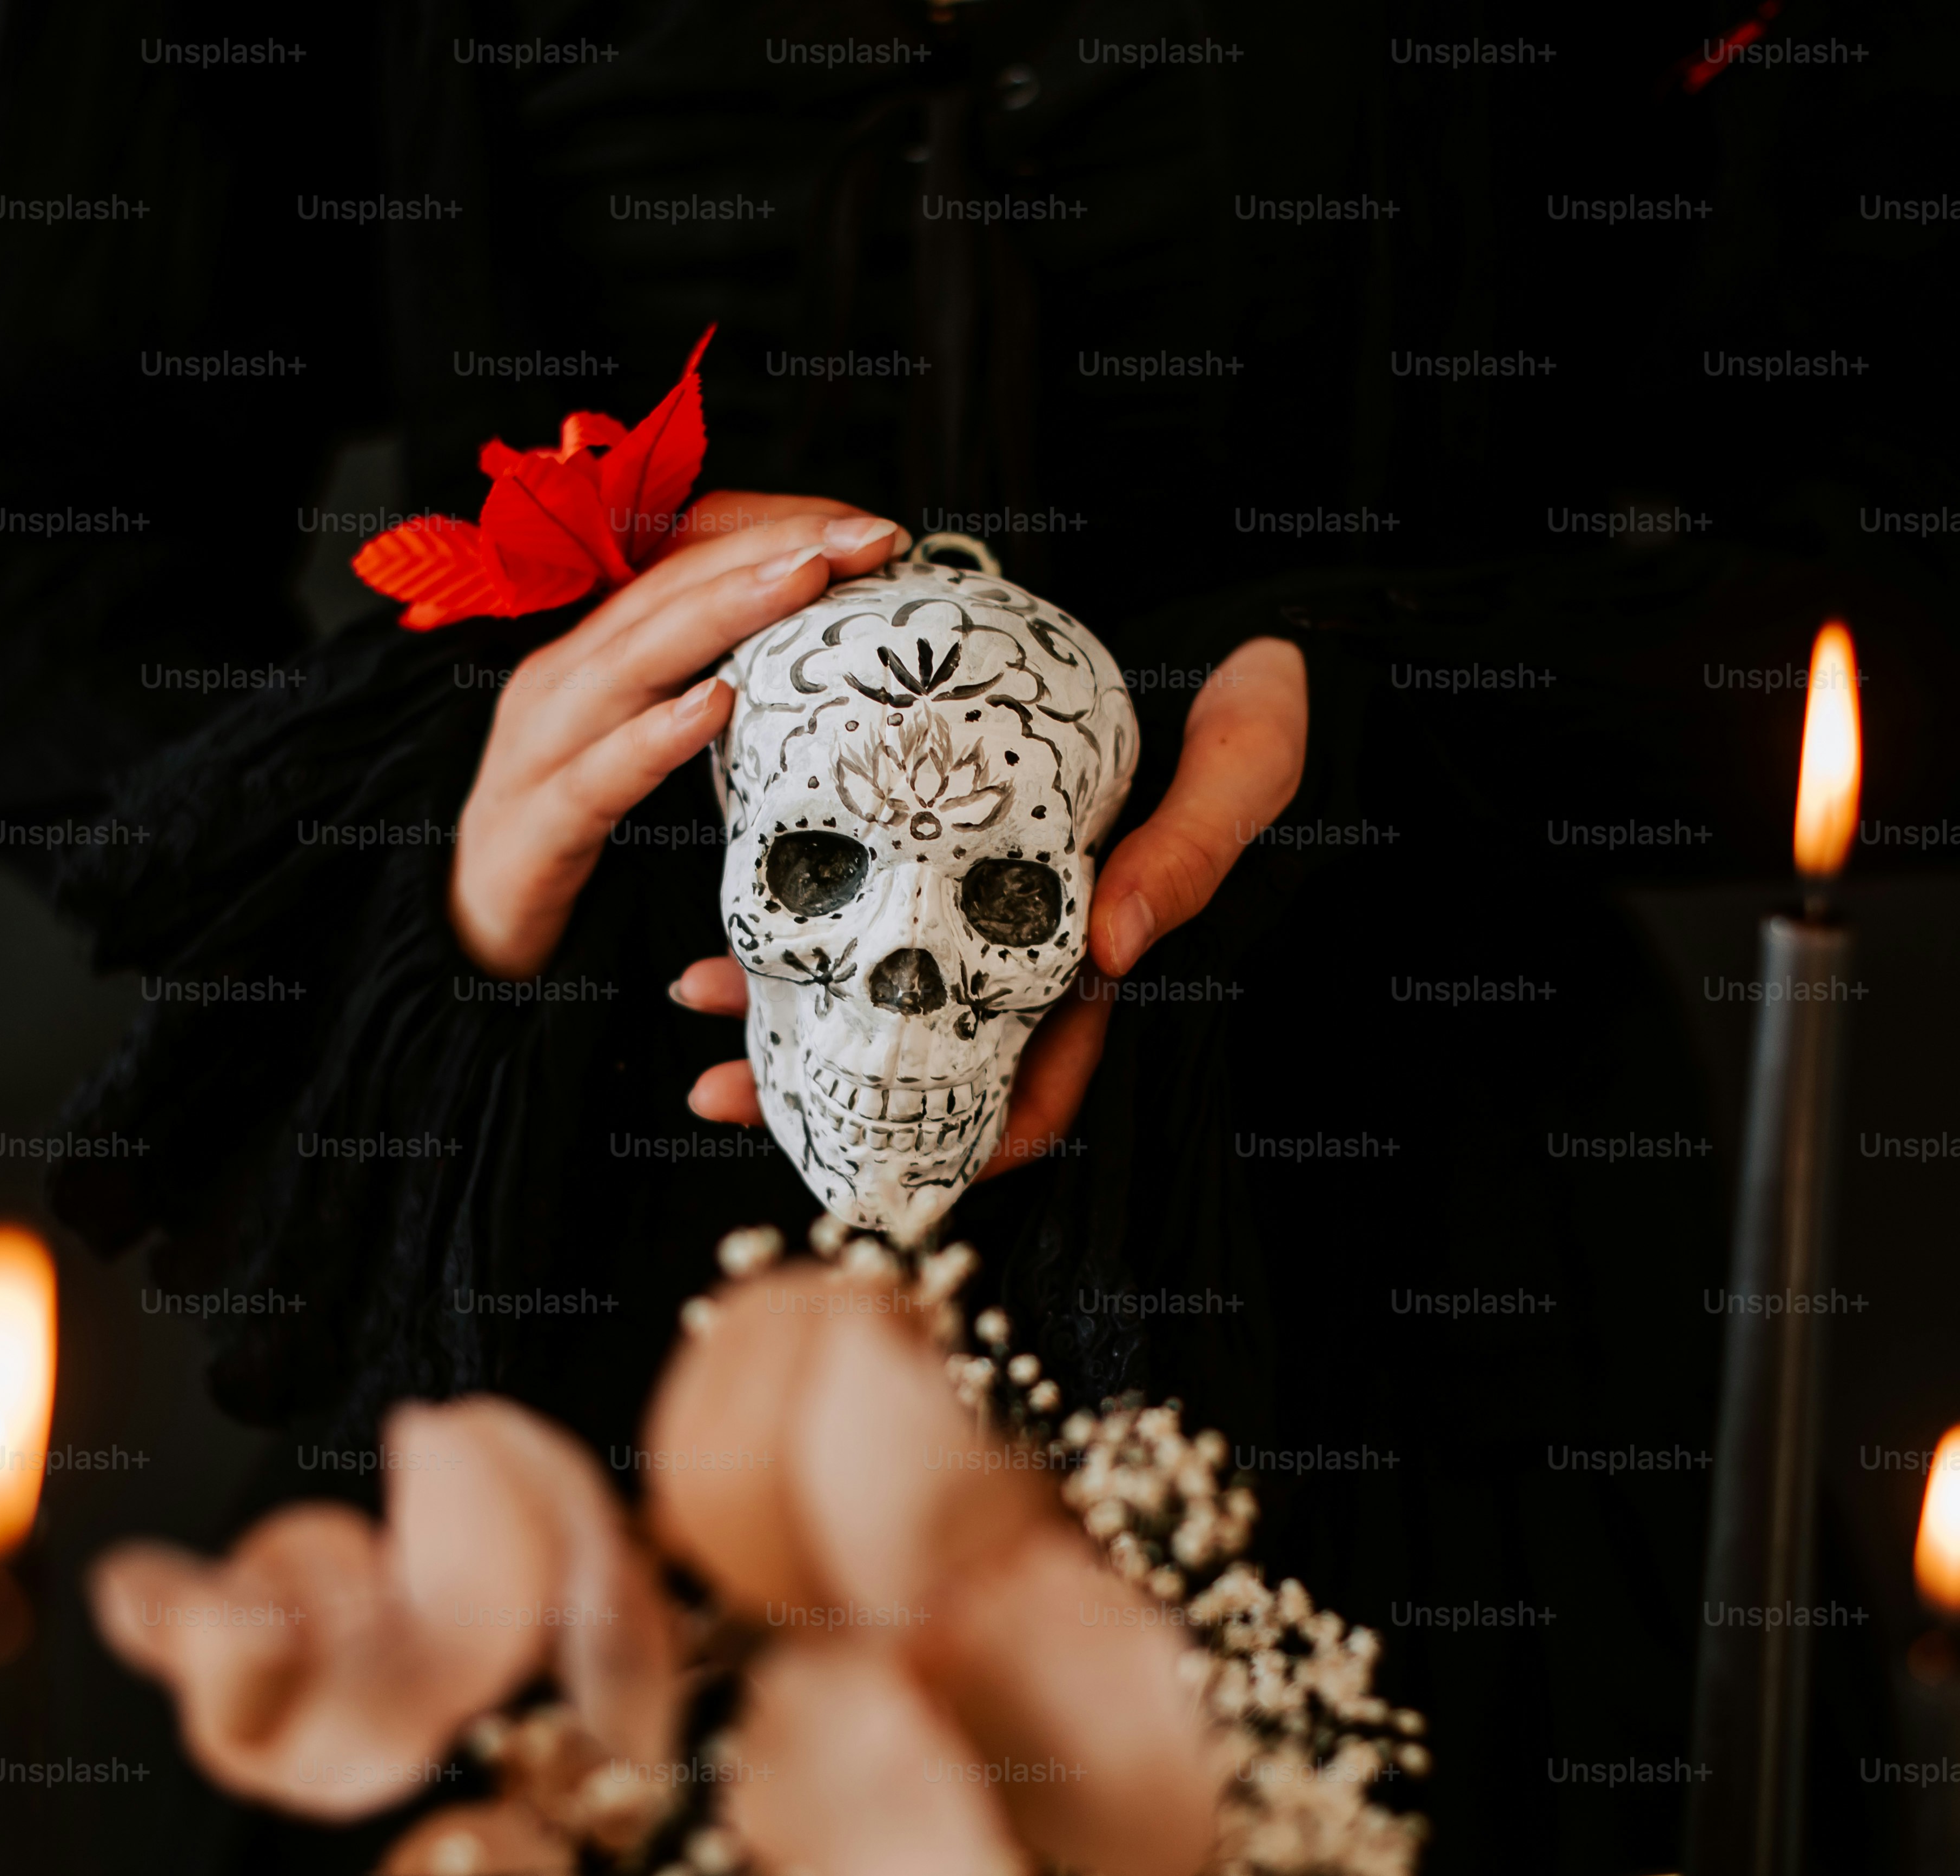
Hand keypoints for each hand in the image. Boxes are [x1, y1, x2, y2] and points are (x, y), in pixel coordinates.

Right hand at [450, 492, 909, 978]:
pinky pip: (598, 776)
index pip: (685, 554)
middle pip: (669, 587)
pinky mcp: (532, 829)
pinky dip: (655, 736)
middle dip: (773, 548)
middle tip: (868, 534)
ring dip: (725, 610)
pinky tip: (715, 706)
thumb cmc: (581, 828)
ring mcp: (538, 748)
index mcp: (596, 648)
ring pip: (634, 660)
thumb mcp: (652, 742)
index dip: (774, 528)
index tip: (870, 528)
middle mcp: (563, 678)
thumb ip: (716, 688)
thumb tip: (824, 653)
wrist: (479, 932)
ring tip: (807, 577)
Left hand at [681, 635, 1308, 1176]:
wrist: (1249, 620)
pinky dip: (805, 900)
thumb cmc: (1264, 700)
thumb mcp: (1243, 768)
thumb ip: (1188, 853)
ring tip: (695, 995)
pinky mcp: (961, 827)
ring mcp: (996, 888)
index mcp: (1107, 957)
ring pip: (879, 976)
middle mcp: (1040, 940)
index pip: (1039, 1092)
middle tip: (718, 1091)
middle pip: (927, 1053)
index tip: (865, 1171)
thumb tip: (1111, 946)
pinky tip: (732, 894)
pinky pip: (873, 884)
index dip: (959, 1152)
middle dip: (824, 1087)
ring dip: (785, 1001)